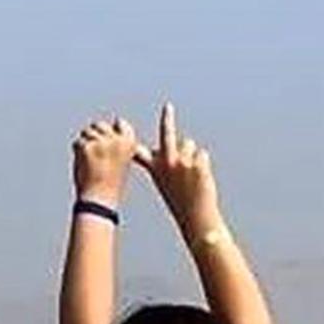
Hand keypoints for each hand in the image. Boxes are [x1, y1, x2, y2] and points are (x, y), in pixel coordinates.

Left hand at [71, 117, 137, 206]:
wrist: (100, 199)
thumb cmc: (110, 182)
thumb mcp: (122, 158)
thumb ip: (118, 140)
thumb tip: (116, 119)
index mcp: (129, 143)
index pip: (120, 123)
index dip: (111, 132)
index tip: (108, 147)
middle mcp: (116, 140)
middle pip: (100, 125)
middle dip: (94, 136)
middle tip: (95, 156)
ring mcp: (101, 142)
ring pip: (86, 132)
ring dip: (85, 144)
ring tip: (90, 162)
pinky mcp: (86, 147)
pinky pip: (77, 142)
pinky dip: (77, 152)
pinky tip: (83, 164)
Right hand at [135, 101, 222, 237]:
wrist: (195, 216)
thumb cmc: (180, 201)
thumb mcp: (164, 183)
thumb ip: (161, 164)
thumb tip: (161, 149)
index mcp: (155, 168)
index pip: (140, 149)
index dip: (131, 138)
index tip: (121, 125)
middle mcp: (167, 162)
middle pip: (167, 133)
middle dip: (167, 118)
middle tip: (167, 107)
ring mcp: (183, 162)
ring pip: (188, 144)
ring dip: (191, 155)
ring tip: (191, 175)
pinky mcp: (198, 163)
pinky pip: (202, 154)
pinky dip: (203, 164)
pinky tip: (200, 179)